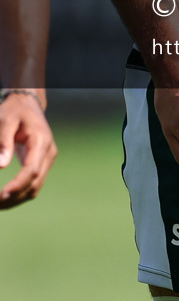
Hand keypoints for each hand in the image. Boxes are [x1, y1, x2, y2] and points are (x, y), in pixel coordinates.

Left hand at [0, 92, 57, 207]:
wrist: (27, 105)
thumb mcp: (5, 121)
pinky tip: (6, 198)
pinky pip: (34, 183)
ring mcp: (47, 158)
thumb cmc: (14, 111)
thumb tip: (1, 166)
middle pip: (35, 182)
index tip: (2, 195)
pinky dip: (20, 193)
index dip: (18, 185)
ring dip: (17, 199)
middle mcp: (48, 152)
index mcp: (41, 140)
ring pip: (35, 187)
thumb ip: (3, 143)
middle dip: (15, 197)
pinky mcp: (42, 163)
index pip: (32, 169)